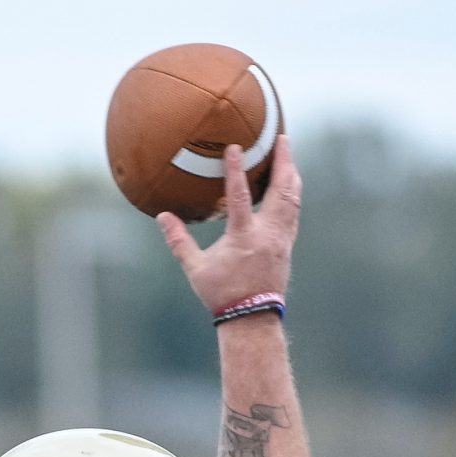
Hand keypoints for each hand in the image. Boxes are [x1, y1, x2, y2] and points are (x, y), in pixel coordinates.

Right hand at [157, 135, 301, 314]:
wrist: (252, 317)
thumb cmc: (221, 294)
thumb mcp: (195, 269)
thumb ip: (179, 241)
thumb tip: (162, 217)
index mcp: (243, 236)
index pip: (239, 195)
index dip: (236, 170)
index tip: (235, 147)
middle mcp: (267, 232)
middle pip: (281, 189)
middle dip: (283, 161)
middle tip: (282, 139)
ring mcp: (281, 237)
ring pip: (292, 198)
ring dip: (291, 174)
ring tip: (288, 156)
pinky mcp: (287, 243)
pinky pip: (294, 211)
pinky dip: (292, 193)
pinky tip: (289, 185)